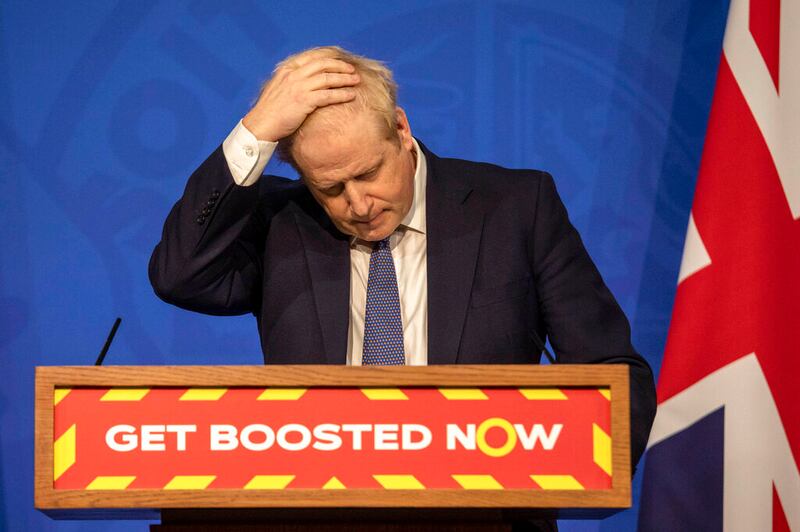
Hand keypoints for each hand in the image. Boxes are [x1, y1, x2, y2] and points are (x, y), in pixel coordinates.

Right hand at [242, 54, 359, 141]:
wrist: (260, 125)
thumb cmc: (270, 112)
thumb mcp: (278, 89)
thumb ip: (291, 82)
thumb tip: (306, 82)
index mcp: (287, 70)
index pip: (312, 57)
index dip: (329, 57)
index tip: (341, 60)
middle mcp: (293, 75)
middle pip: (323, 64)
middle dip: (340, 66)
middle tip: (352, 70)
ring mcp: (298, 87)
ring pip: (328, 78)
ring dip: (344, 79)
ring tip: (356, 81)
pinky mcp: (303, 101)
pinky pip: (328, 95)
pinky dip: (342, 94)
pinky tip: (351, 95)